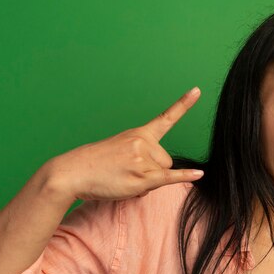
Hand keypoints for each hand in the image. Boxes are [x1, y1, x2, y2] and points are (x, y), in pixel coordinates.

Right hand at [48, 87, 203, 201]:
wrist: (73, 172)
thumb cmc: (93, 165)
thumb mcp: (118, 151)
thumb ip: (139, 156)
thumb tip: (154, 176)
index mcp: (138, 134)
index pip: (165, 118)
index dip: (183, 105)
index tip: (197, 90)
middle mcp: (143, 142)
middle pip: (166, 162)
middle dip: (152, 172)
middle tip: (126, 174)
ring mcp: (142, 159)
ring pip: (162, 175)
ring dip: (148, 183)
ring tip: (124, 181)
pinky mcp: (141, 177)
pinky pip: (169, 178)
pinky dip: (185, 177)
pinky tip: (199, 174)